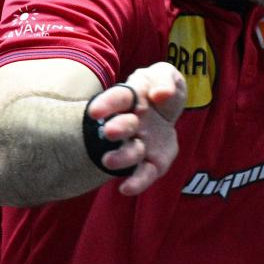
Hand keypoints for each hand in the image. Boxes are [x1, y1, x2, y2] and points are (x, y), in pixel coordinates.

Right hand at [86, 61, 186, 195]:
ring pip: (128, 153)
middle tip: (110, 132)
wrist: (168, 111)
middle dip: (117, 129)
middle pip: (120, 126)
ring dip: (121, 157)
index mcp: (131, 99)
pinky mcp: (152, 162)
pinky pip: (144, 173)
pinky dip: (136, 182)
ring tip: (109, 162)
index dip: (106, 105)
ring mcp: (139, 144)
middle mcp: (129, 123)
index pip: (117, 99)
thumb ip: (165, 79)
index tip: (95, 112)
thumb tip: (160, 95)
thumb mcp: (165, 75)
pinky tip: (126, 189)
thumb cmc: (160, 89)